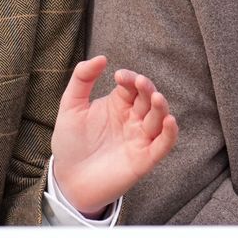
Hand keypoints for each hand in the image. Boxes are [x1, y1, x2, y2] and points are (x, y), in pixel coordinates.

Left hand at [48, 56, 177, 217]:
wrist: (68, 179)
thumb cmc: (70, 143)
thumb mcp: (70, 106)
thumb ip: (82, 79)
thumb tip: (102, 58)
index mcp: (118, 105)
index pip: (132, 86)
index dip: (130, 78)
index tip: (119, 75)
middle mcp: (133, 120)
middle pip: (148, 99)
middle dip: (146, 89)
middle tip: (139, 82)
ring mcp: (140, 139)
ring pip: (159, 119)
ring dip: (160, 107)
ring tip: (156, 97)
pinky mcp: (144, 159)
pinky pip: (163, 145)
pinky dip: (170, 133)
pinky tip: (169, 121)